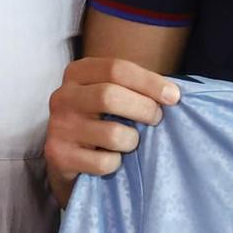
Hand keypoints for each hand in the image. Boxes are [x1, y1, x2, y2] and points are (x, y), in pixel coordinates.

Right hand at [44, 57, 180, 205]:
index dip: (149, 82)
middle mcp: (62, 96)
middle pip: (110, 96)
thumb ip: (134, 88)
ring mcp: (58, 127)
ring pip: (112, 134)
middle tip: (157, 119)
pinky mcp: (59, 156)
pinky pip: (104, 162)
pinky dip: (116, 163)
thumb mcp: (109, 94)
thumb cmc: (99, 119)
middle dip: (144, 109)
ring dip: (132, 140)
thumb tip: (173, 94)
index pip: (116, 69)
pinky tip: (112, 159)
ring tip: (130, 142)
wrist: (66, 156)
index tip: (174, 96)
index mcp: (77, 73)